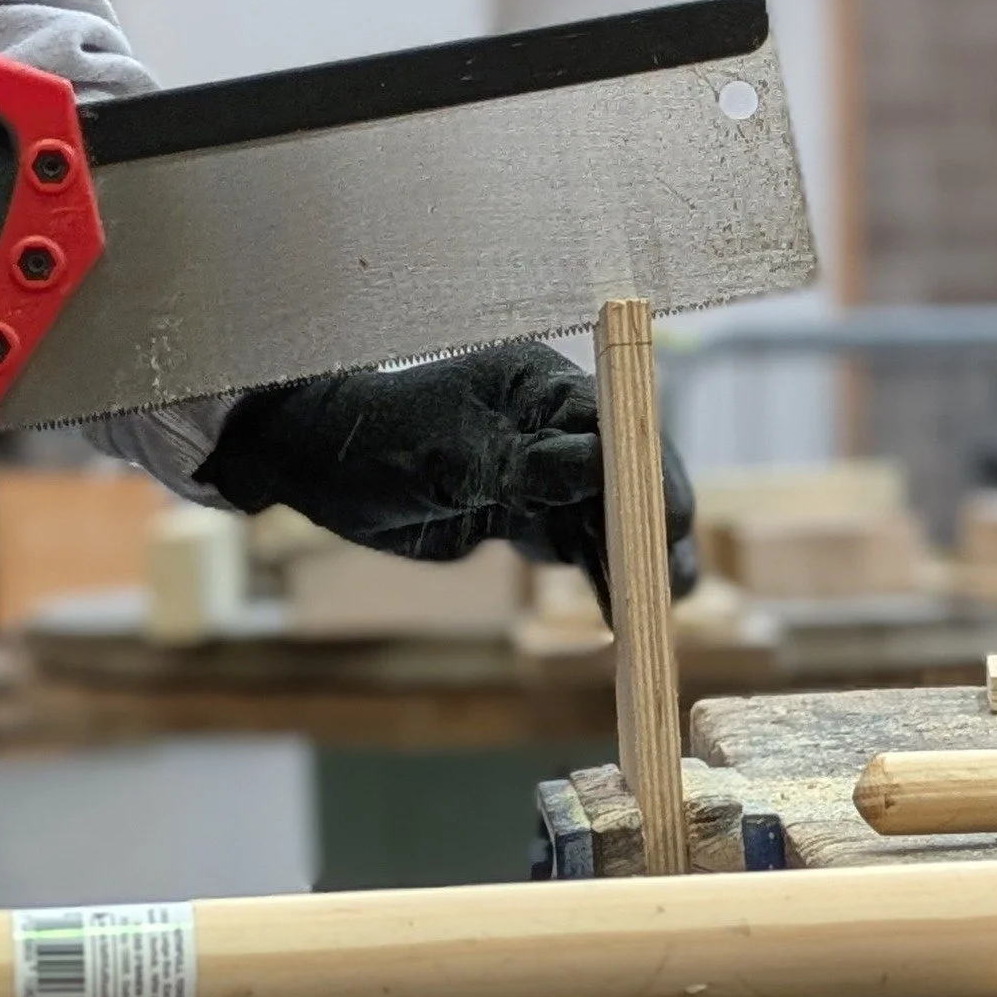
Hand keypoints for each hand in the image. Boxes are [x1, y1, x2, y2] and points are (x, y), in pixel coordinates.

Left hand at [194, 341, 695, 614]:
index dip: (649, 476)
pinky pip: (572, 541)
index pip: (618, 428)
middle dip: (650, 528)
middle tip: (674, 583)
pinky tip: (619, 609)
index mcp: (539, 386)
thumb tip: (603, 464)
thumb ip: (526, 464)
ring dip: (628, 560)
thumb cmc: (377, 443)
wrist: (322, 469)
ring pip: (602, 516)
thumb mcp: (450, 455)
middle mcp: (549, 423)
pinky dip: (596, 573)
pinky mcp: (519, 509)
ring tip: (656, 610)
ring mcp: (538, 468)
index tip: (673, 521)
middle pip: (622, 476)